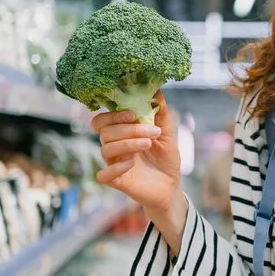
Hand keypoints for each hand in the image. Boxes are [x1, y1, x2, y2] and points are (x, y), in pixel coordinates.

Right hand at [91, 92, 181, 219]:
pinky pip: (103, 175)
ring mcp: (113, 165)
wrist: (172, 186)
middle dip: (128, 129)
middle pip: (105, 133)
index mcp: (121, 133)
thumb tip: (157, 89)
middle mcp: (114, 147)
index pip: (102, 120)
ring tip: (149, 144)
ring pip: (106, 150)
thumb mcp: (168, 134)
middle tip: (152, 131)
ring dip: (128, 144)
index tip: (134, 114)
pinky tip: (131, 163)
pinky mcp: (116, 182)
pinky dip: (115, 168)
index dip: (113, 115)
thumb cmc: (165, 159)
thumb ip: (161, 113)